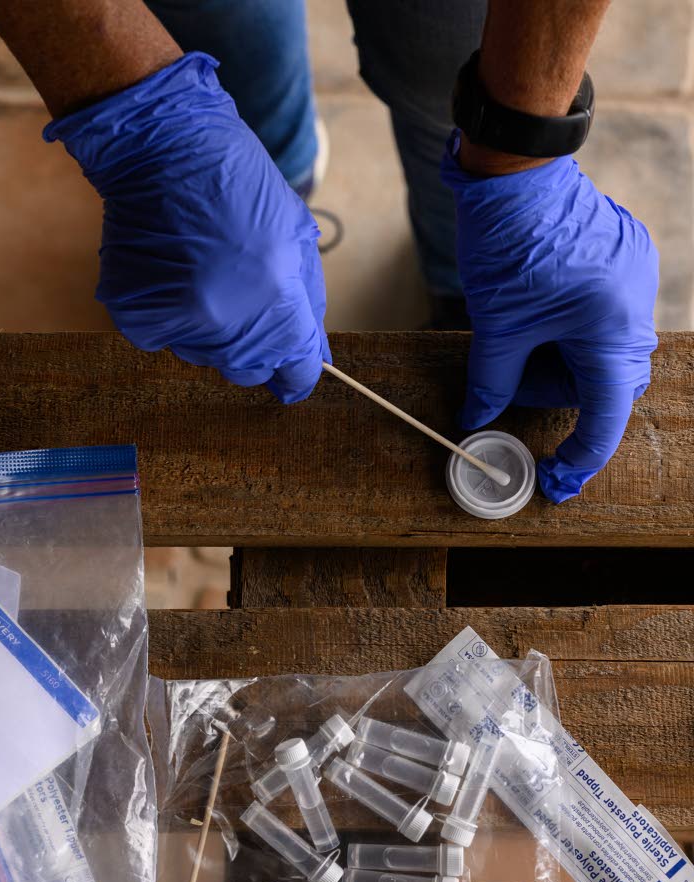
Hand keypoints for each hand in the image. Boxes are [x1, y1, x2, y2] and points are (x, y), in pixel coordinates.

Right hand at [45, 52, 329, 403]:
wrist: (162, 144)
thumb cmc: (238, 182)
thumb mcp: (295, 236)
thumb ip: (307, 303)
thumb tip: (315, 356)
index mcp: (276, 299)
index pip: (296, 371)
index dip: (297, 373)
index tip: (292, 374)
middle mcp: (228, 319)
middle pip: (248, 371)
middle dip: (253, 349)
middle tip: (240, 301)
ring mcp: (179, 320)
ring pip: (204, 356)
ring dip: (208, 330)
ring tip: (202, 272)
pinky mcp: (138, 315)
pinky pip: (162, 339)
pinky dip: (167, 316)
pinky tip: (170, 272)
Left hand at [441, 138, 658, 502]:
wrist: (518, 167)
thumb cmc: (510, 240)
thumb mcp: (497, 325)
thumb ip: (492, 382)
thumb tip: (477, 420)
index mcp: (613, 330)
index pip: (603, 417)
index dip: (577, 458)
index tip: (553, 482)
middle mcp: (636, 309)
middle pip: (602, 384)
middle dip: (551, 392)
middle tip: (507, 383)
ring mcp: (634, 283)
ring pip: (598, 354)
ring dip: (555, 361)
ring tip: (515, 334)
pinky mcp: (623, 265)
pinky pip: (600, 320)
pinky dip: (565, 333)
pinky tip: (534, 313)